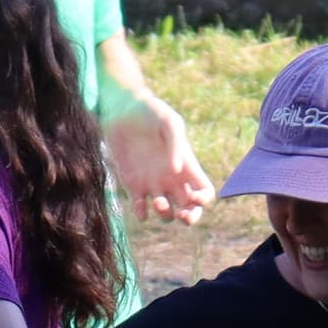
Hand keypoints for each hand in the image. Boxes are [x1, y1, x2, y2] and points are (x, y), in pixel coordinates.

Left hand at [104, 95, 214, 224]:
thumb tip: (176, 171)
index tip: (194, 197)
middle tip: (182, 215)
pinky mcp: (133, 185)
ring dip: (165, 215)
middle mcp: (173, 178)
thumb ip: (175, 144)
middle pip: (190, 208)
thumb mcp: (168, 121)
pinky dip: (143, 214)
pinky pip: (141, 209)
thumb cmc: (149, 111)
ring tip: (157, 202)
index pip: (205, 191)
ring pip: (166, 213)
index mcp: (187, 165)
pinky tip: (140, 205)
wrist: (122, 110)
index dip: (204, 200)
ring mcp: (154, 184)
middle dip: (190, 217)